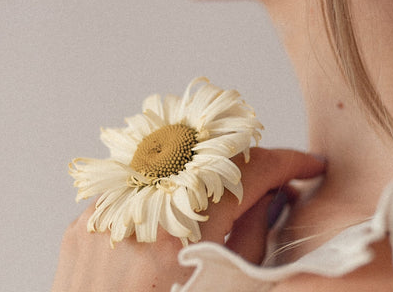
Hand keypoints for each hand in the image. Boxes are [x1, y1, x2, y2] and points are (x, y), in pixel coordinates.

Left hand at [51, 148, 324, 291]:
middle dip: (251, 164)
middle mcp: (139, 213)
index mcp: (180, 236)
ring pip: (176, 164)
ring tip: (227, 202)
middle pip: (212, 156)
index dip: (288, 163)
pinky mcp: (85, 223)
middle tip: (273, 183)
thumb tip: (272, 195)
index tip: (307, 166)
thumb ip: (252, 236)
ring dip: (208, 176)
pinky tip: (179, 217)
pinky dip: (167, 195)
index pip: (249, 171)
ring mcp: (106, 214)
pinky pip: (140, 188)